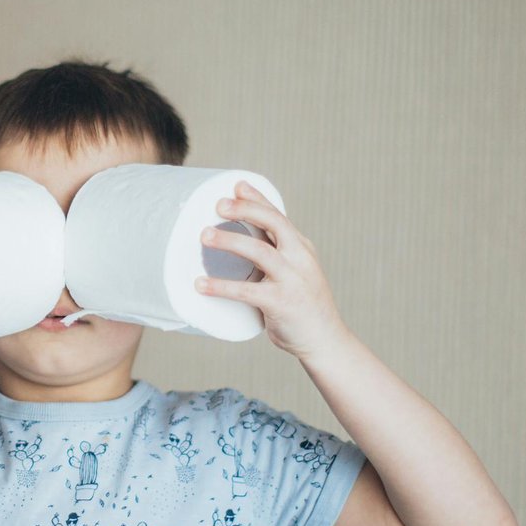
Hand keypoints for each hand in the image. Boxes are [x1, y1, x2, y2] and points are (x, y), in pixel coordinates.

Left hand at [194, 181, 348, 364]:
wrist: (324, 340)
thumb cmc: (302, 307)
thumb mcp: (294, 274)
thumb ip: (274, 258)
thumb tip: (239, 245)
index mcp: (301, 248)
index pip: (278, 216)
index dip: (258, 198)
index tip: (237, 185)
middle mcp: (300, 258)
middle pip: (274, 223)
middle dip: (245, 209)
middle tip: (218, 205)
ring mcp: (292, 279)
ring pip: (259, 251)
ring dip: (230, 240)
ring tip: (204, 236)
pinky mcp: (282, 302)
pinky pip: (246, 290)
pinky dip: (221, 286)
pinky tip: (201, 284)